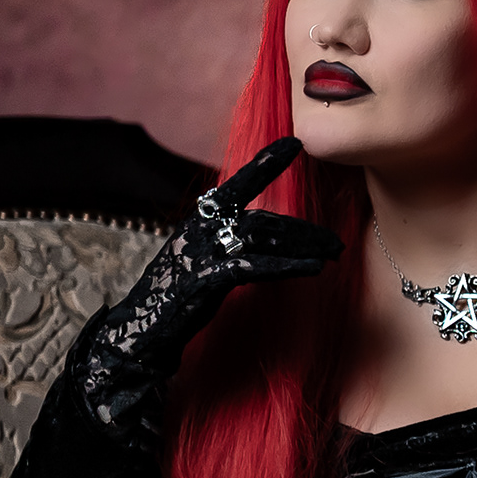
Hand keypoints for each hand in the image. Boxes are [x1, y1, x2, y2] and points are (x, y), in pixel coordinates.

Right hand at [167, 135, 343, 299]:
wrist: (140, 334)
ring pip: (263, 239)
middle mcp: (200, 228)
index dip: (266, 163)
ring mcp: (202, 251)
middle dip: (303, 231)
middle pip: (263, 221)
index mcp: (198, 220)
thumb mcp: (200, 264)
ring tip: (334, 253)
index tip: (296, 144)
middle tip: (337, 242)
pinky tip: (314, 269)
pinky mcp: (206, 278)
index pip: (238, 185)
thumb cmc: (173, 301)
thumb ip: (226, 245)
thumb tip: (262, 240)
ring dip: (303, 246)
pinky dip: (288, 266)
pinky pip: (255, 266)